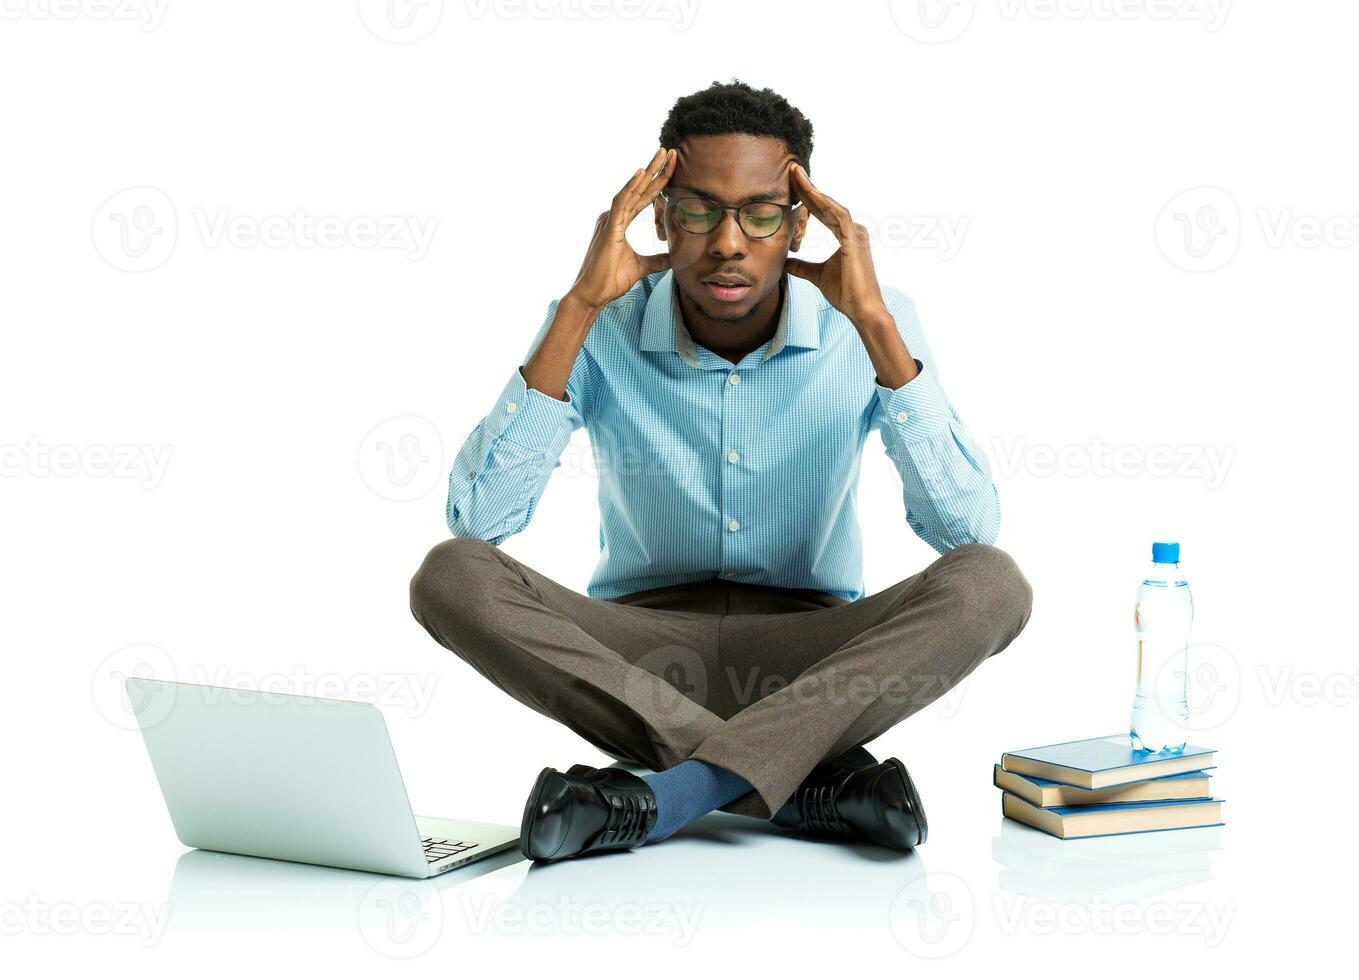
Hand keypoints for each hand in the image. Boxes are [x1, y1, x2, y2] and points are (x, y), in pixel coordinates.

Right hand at [568, 147, 676, 309]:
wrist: (593, 294)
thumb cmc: (610, 280)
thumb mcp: (641, 267)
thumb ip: (657, 260)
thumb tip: (673, 258)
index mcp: (620, 222)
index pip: (643, 198)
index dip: (658, 183)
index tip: (672, 167)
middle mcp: (613, 217)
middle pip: (638, 189)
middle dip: (655, 170)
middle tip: (670, 151)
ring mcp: (610, 220)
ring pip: (631, 190)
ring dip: (647, 172)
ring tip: (661, 155)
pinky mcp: (609, 228)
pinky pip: (622, 203)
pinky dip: (632, 187)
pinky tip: (643, 173)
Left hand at [783, 164, 891, 328]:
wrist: (861, 309)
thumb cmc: (845, 294)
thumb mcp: (816, 275)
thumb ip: (802, 266)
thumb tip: (785, 262)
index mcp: (846, 236)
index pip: (823, 212)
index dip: (807, 198)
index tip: (792, 184)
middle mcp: (853, 230)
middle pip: (827, 204)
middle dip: (808, 187)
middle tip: (792, 170)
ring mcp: (855, 233)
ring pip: (831, 206)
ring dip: (814, 190)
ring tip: (797, 176)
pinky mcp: (855, 239)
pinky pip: (839, 216)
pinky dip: (825, 204)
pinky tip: (811, 194)